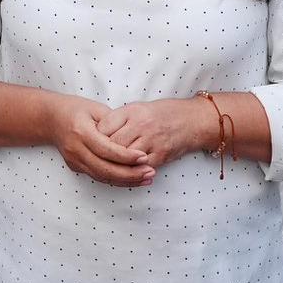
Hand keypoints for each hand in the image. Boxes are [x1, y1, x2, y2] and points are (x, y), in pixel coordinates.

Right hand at [49, 96, 153, 186]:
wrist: (50, 119)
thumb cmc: (76, 109)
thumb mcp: (96, 108)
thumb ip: (114, 123)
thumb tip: (134, 137)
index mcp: (81, 131)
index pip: (106, 149)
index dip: (126, 156)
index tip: (144, 157)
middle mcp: (76, 149)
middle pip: (105, 168)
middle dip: (130, 173)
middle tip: (150, 172)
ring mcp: (74, 160)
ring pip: (102, 176)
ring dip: (126, 180)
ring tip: (147, 178)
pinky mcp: (75, 167)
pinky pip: (98, 177)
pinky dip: (117, 180)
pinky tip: (133, 179)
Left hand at [98, 98, 212, 167]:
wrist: (192, 120)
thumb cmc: (163, 114)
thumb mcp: (139, 108)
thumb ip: (119, 119)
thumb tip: (97, 132)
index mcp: (132, 111)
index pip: (104, 126)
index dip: (94, 137)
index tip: (90, 143)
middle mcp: (141, 125)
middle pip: (112, 144)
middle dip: (102, 153)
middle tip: (94, 159)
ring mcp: (151, 140)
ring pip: (124, 158)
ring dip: (114, 165)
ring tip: (106, 167)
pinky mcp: (160, 155)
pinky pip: (140, 168)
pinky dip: (130, 172)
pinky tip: (123, 173)